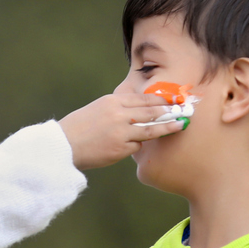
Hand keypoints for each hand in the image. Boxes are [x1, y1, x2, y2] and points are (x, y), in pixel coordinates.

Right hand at [59, 93, 183, 169]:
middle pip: (151, 111)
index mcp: (113, 102)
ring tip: (181, 125)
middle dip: (170, 111)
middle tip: (185, 110)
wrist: (63, 146)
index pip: (144, 98)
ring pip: (150, 129)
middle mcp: (119, 114)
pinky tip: (141, 143)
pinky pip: (137, 145)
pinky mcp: (120, 149)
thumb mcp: (98, 109)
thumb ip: (119, 108)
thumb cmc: (79, 127)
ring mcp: (120, 132)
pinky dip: (139, 144)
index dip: (162, 99)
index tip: (175, 99)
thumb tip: (141, 110)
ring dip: (167, 127)